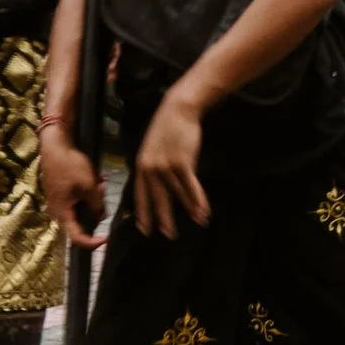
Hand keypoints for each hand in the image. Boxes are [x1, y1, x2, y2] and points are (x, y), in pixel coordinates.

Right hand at [40, 121, 106, 251]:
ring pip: (82, 206)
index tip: (106, 239)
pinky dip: (88, 189)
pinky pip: (78, 197)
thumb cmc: (70, 166)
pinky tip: (94, 176)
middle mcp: (58, 211)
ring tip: (100, 180)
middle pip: (82, 220)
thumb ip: (96, 205)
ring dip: (94, 196)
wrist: (55, 146)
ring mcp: (59, 201)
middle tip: (103, 189)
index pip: (77, 237)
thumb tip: (101, 218)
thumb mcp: (89, 186)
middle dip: (96, 207)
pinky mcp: (61, 192)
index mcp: (62, 213)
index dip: (92, 243)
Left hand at [129, 89, 210, 238]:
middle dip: (164, 219)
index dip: (143, 214)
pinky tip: (203, 210)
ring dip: (188, 210)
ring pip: (177, 195)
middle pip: (158, 199)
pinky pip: (190, 186)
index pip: (140, 195)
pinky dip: (198, 199)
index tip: (145, 230)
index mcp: (141, 166)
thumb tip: (154, 183)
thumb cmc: (166, 128)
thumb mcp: (151, 148)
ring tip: (197, 222)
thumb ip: (150, 166)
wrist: (177, 109)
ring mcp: (166, 167)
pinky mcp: (182, 163)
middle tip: (169, 235)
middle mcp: (151, 170)